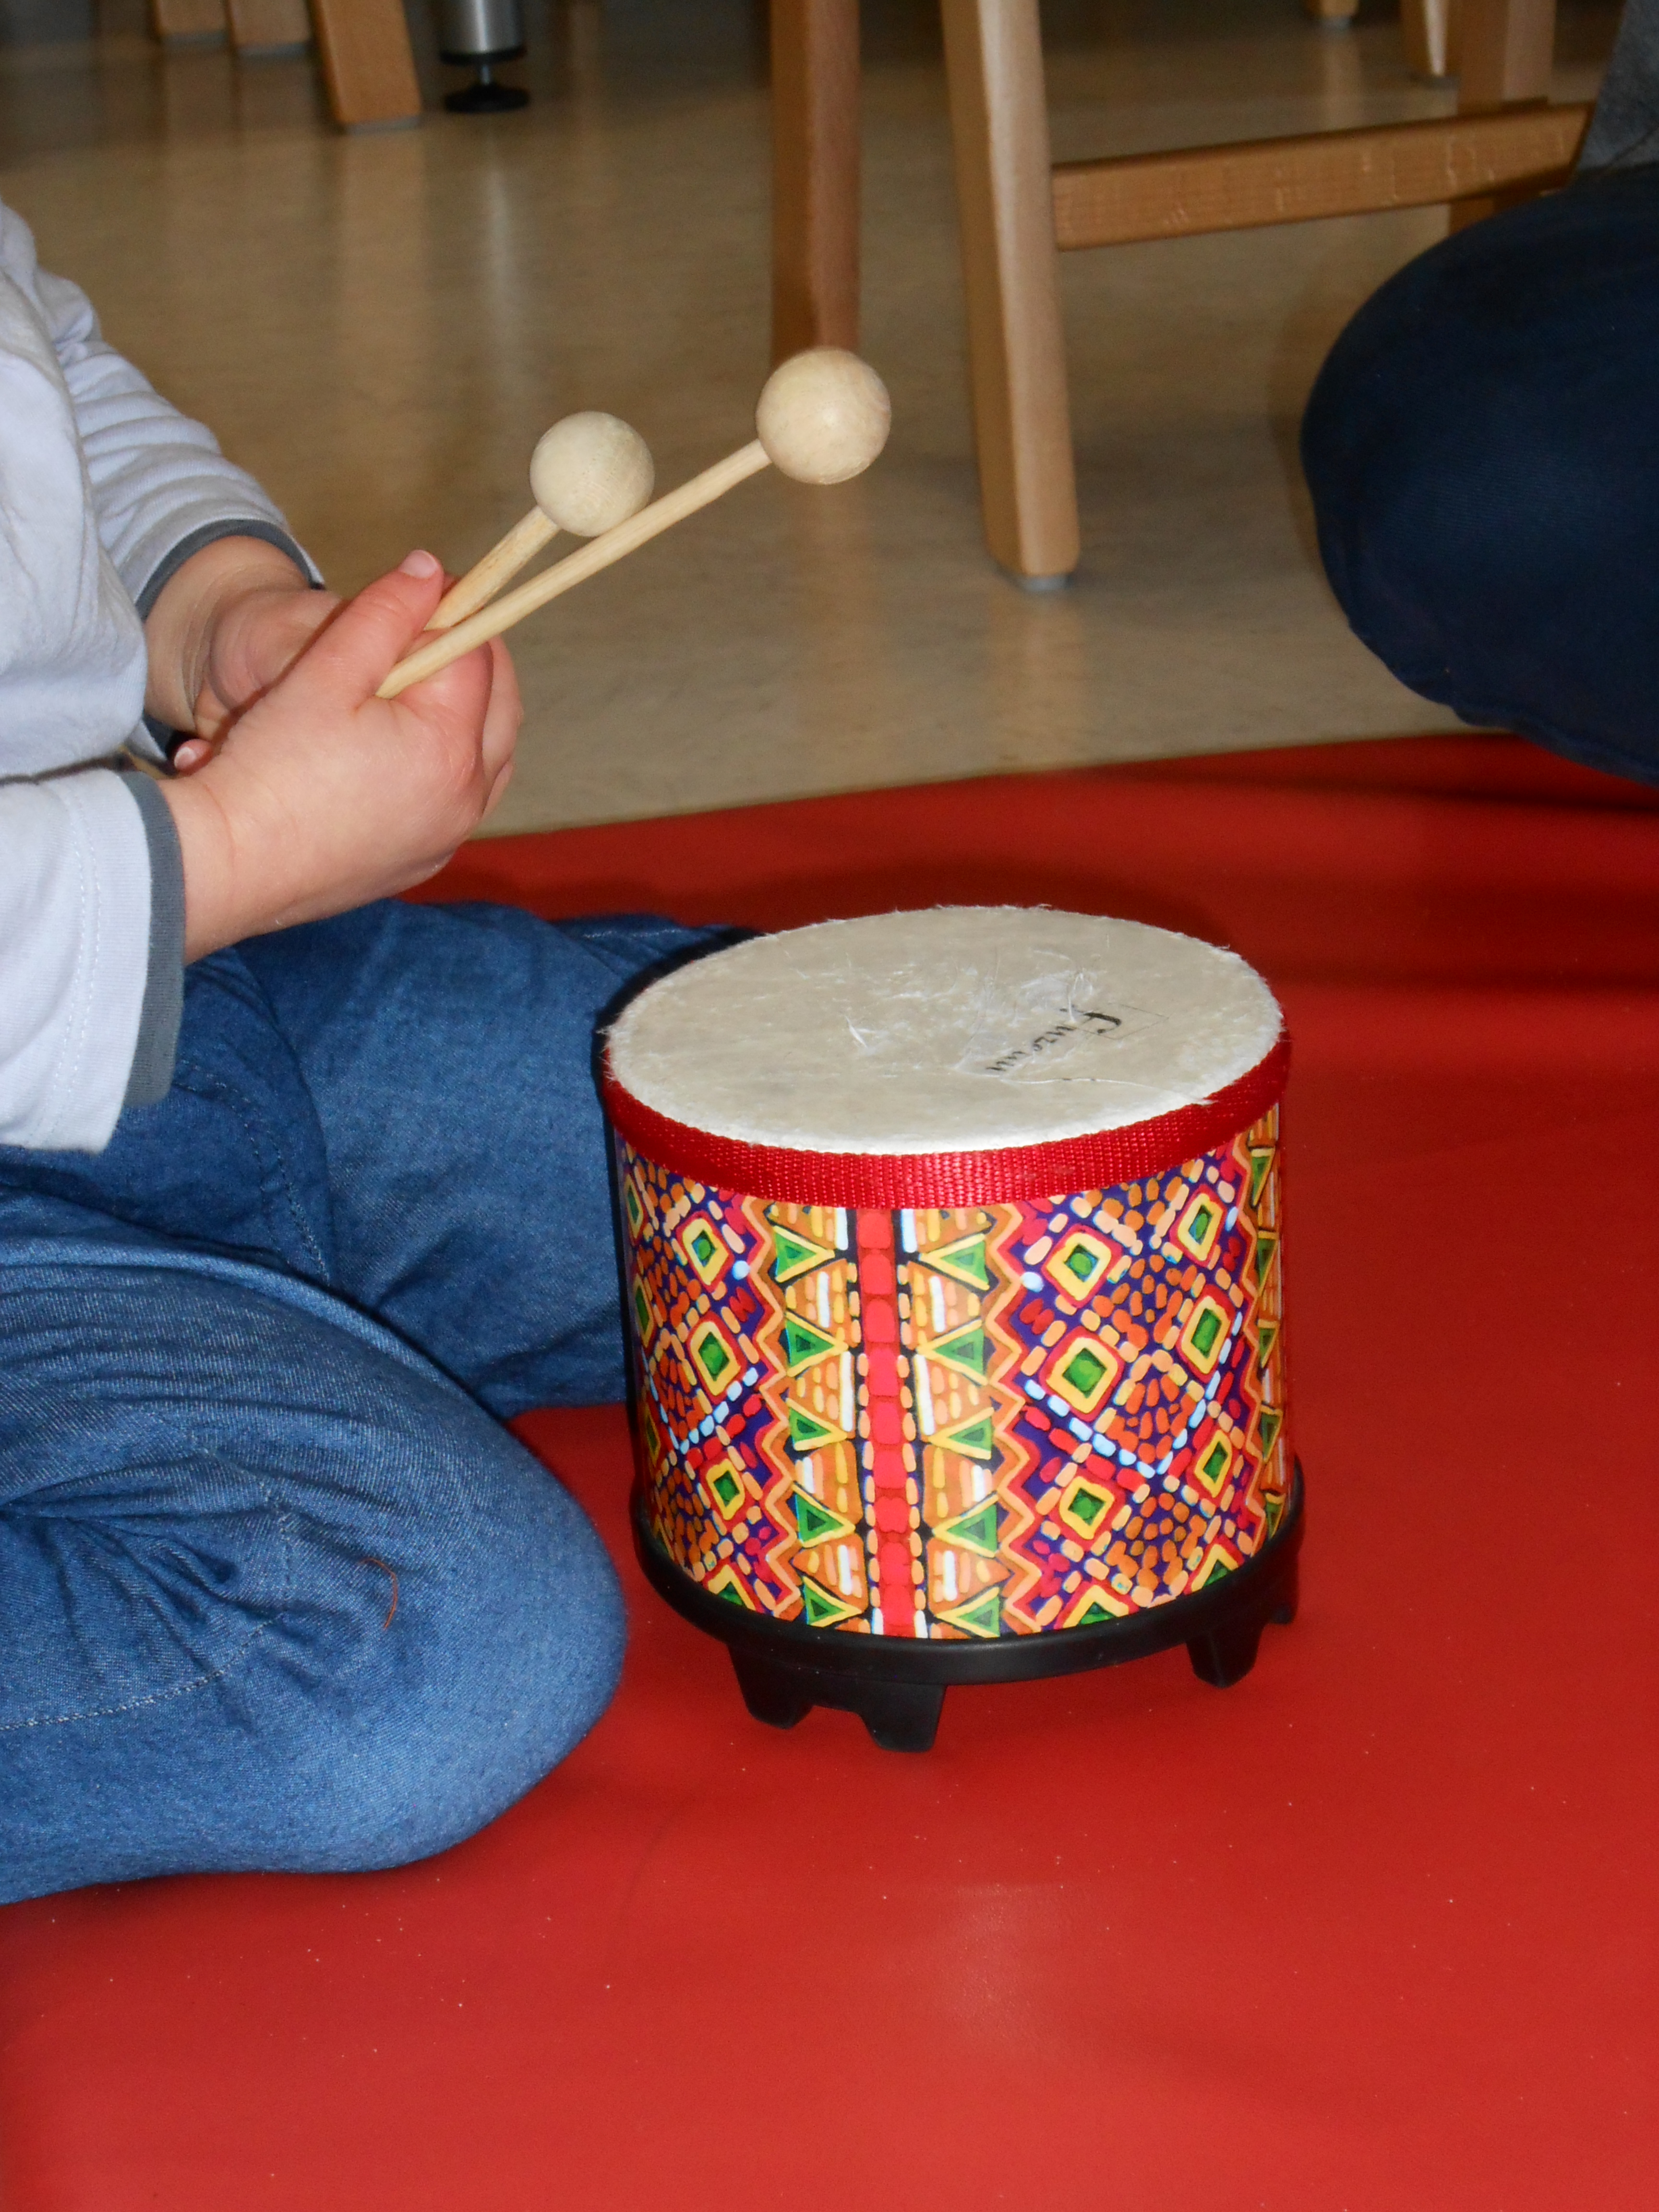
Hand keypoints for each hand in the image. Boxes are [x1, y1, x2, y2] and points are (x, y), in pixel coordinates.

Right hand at [160, 550, 520, 960]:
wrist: (229, 866)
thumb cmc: (270, 768)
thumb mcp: (324, 673)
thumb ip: (384, 615)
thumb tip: (429, 569)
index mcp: (450, 747)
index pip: (475, 657)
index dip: (455, 614)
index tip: (433, 589)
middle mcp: (465, 798)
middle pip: (499, 708)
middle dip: (473, 661)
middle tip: (433, 629)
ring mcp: (447, 836)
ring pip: (487, 757)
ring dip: (468, 714)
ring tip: (416, 683)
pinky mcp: (423, 861)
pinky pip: (459, 800)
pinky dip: (447, 763)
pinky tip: (404, 744)